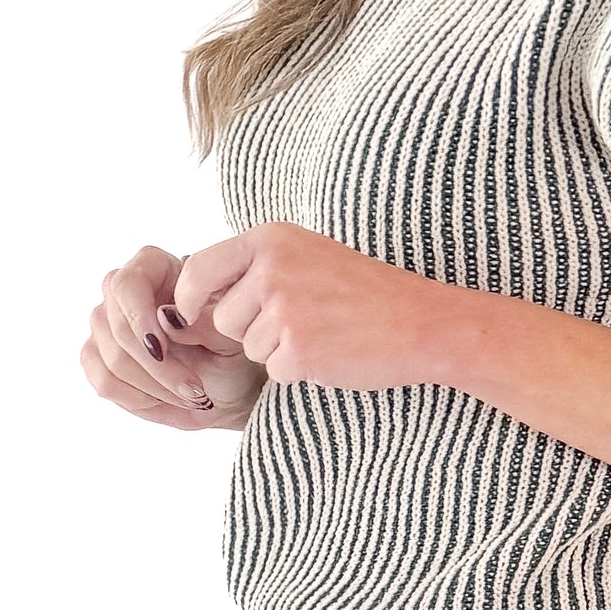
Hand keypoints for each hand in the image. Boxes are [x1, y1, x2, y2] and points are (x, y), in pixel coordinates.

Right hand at [81, 243, 268, 431]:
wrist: (227, 385)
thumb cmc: (230, 352)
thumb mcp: (230, 338)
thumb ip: (203, 322)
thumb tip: (165, 317)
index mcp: (156, 267)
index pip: (128, 283)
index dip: (139, 317)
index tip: (162, 350)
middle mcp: (123, 291)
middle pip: (117, 326)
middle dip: (158, 367)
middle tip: (195, 390)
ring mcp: (105, 323)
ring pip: (112, 358)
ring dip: (154, 387)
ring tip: (191, 396)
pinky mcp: (97, 356)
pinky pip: (105, 382)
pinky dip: (139, 399)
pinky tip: (168, 401)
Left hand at [169, 220, 446, 391]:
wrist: (421, 321)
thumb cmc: (364, 292)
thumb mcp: (306, 256)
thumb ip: (254, 268)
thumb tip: (190, 301)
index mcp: (271, 239)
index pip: (197, 271)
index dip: (191, 300)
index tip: (201, 314)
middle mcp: (271, 269)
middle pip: (221, 318)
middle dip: (248, 330)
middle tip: (298, 322)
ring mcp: (284, 310)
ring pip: (248, 347)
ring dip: (276, 350)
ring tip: (321, 332)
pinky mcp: (296, 350)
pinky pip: (273, 370)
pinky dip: (298, 369)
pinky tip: (330, 351)